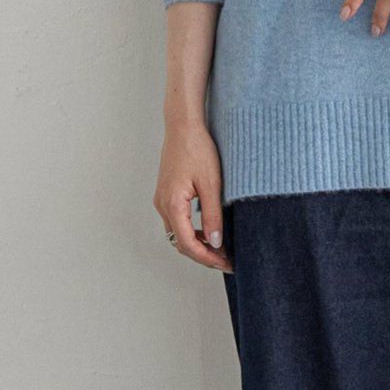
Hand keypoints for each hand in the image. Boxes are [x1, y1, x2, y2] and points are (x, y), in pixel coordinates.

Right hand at [154, 116, 231, 271]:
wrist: (183, 126)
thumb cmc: (197, 149)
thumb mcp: (211, 184)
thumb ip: (213, 215)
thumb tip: (216, 242)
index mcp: (172, 204)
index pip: (187, 243)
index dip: (207, 258)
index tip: (226, 263)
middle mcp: (163, 205)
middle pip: (180, 243)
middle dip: (203, 255)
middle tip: (226, 260)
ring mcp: (163, 200)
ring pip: (178, 234)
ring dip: (197, 245)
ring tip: (220, 249)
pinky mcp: (167, 194)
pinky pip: (177, 222)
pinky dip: (192, 232)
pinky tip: (209, 232)